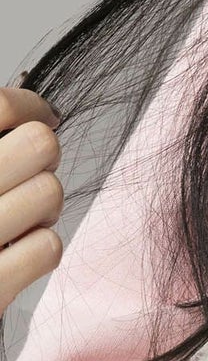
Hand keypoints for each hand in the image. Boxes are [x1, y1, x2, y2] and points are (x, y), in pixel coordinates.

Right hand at [0, 81, 64, 316]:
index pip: (1, 105)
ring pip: (50, 193)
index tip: (39, 117)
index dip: (31, 107)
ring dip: (42, 206)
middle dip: (40, 158)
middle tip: (23, 175)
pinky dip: (39, 250)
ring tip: (17, 219)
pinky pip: (47, 247)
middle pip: (40, 146)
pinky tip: (13, 255)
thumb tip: (30, 112)